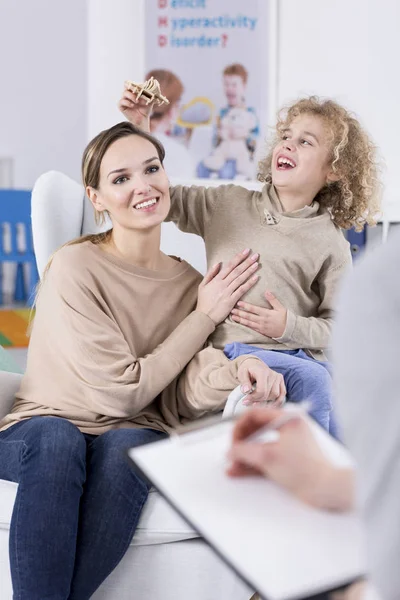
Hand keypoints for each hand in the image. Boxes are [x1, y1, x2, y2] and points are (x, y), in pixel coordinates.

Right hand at [118, 84, 152, 130]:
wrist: (143, 120)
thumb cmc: (145, 109)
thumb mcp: (150, 101)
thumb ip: (151, 95)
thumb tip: (155, 89)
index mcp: (134, 91)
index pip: (132, 83)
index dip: (136, 83)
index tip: (141, 87)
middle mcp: (128, 94)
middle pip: (126, 84)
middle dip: (132, 87)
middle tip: (137, 90)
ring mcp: (124, 99)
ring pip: (124, 93)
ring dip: (131, 96)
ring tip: (137, 101)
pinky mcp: (121, 106)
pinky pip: (121, 102)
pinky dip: (127, 103)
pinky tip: (132, 106)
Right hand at [196, 249, 258, 324]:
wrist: (204, 317)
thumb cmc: (204, 302)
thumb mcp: (202, 286)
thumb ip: (210, 274)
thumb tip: (218, 263)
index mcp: (216, 280)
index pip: (229, 266)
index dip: (239, 257)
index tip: (246, 251)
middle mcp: (222, 284)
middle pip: (237, 271)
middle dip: (247, 262)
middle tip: (256, 255)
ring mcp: (227, 292)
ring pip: (240, 279)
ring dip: (249, 270)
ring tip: (257, 264)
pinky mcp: (231, 301)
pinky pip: (242, 290)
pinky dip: (249, 283)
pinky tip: (256, 278)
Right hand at [227, 408, 353, 510]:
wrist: (326, 490)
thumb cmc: (307, 470)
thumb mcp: (268, 457)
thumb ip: (244, 451)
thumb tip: (232, 451)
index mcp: (288, 419)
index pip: (256, 414)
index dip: (240, 426)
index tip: (233, 440)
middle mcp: (289, 429)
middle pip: (257, 430)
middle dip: (242, 443)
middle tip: (233, 452)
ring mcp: (289, 445)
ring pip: (260, 446)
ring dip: (245, 456)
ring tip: (234, 465)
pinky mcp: (289, 460)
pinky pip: (267, 458)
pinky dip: (254, 464)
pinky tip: (242, 471)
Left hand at [231, 291, 286, 337]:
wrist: (289, 331)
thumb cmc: (285, 318)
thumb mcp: (281, 307)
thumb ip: (273, 300)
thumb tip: (266, 291)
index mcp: (266, 313)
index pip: (254, 309)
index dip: (245, 306)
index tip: (238, 303)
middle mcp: (262, 320)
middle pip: (248, 316)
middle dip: (239, 313)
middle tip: (231, 310)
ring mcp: (261, 327)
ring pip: (248, 323)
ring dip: (240, 319)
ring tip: (232, 317)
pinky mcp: (261, 331)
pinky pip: (251, 328)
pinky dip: (245, 325)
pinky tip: (240, 323)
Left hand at [237, 359, 285, 404]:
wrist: (254, 365)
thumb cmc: (248, 370)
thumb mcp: (242, 374)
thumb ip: (244, 382)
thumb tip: (246, 390)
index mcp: (262, 372)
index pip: (261, 390)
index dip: (253, 398)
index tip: (245, 401)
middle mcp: (272, 374)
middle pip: (268, 394)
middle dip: (258, 401)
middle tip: (249, 403)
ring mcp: (278, 377)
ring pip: (275, 395)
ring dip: (266, 401)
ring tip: (256, 401)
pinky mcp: (281, 381)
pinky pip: (282, 394)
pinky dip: (277, 401)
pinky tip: (268, 405)